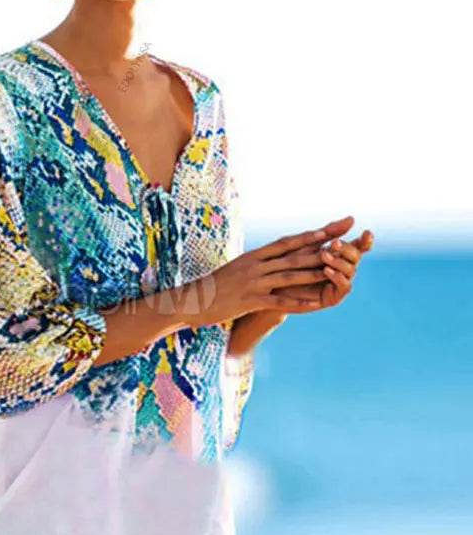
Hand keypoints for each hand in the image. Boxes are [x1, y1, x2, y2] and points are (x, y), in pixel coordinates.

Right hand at [186, 215, 364, 327]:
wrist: (191, 299)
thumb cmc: (214, 286)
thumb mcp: (236, 268)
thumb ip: (256, 262)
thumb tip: (272, 257)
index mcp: (254, 256)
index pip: (286, 242)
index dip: (309, 236)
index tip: (328, 229)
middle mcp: (255, 265)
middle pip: (292, 256)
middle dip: (319, 249)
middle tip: (342, 243)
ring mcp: (253, 282)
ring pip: (289, 276)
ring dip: (313, 274)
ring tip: (334, 272)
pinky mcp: (249, 301)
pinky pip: (278, 301)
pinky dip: (297, 302)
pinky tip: (313, 304)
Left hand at [272, 217, 373, 310]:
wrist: (274, 288)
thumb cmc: (288, 263)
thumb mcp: (308, 245)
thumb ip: (330, 232)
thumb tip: (352, 218)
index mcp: (339, 254)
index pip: (358, 246)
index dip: (365, 240)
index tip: (367, 232)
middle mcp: (343, 268)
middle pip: (356, 257)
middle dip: (347, 249)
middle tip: (334, 243)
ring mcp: (339, 283)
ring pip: (351, 271)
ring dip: (340, 262)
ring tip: (324, 255)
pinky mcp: (333, 297)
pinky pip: (344, 287)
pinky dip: (337, 277)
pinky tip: (327, 270)